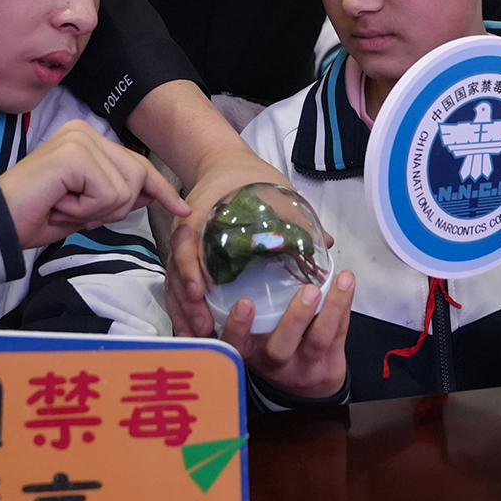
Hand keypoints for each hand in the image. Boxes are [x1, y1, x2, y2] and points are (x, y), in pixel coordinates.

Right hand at [0, 120, 186, 249]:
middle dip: (115, 208)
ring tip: (65, 205)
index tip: (181, 208)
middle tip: (76, 211)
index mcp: (87, 139)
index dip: (160, 189)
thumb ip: (118, 196)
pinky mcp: (74, 153)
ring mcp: (79, 139)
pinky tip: (60, 203)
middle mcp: (84, 131)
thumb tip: (152, 193)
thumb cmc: (36, 216)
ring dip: (98, 210)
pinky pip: (106, 193)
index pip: (136, 163)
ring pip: (125, 187)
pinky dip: (86, 210)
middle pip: (137, 176)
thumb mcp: (87, 208)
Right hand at [124, 81, 312, 336]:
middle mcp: (187, 233)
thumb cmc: (250, 179)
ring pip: (174, 283)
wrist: (224, 164)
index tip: (202, 292)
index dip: (191, 270)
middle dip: (187, 303)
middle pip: (177, 272)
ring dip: (183, 311)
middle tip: (204, 327)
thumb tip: (326, 243)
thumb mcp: (274, 191)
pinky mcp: (185, 258)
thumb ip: (296, 218)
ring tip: (200, 336)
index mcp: (203, 216)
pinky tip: (193, 331)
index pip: (187, 245)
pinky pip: (176, 286)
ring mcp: (183, 246)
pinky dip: (182, 308)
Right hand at [220, 270, 354, 399]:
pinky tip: (347, 285)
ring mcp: (304, 366)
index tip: (244, 303)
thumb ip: (254, 304)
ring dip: (332, 309)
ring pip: (318, 340)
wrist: (305, 391)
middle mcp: (274, 361)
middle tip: (309, 291)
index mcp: (250, 352)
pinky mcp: (330, 364)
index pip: (236, 343)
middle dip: (295, 319)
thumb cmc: (274, 347)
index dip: (238, 326)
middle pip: (281, 348)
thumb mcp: (255, 336)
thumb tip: (263, 250)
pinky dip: (344, 308)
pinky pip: (339, 334)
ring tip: (342, 281)